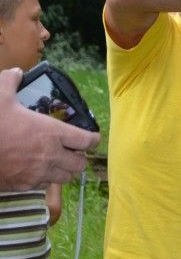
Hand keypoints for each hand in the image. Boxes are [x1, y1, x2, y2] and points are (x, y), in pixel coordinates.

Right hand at [0, 69, 100, 190]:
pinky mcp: (23, 186)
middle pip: (80, 163)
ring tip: (58, 161)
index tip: (92, 137)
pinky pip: (43, 186)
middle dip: (79, 157)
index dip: (93, 138)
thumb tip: (16, 73)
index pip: (87, 140)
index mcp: (52, 133)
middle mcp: (50, 155)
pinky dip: (45, 179)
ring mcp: (37, 173)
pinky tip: (37, 170)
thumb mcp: (0, 97)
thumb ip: (10, 82)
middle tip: (73, 150)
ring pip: (65, 178)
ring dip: (65, 170)